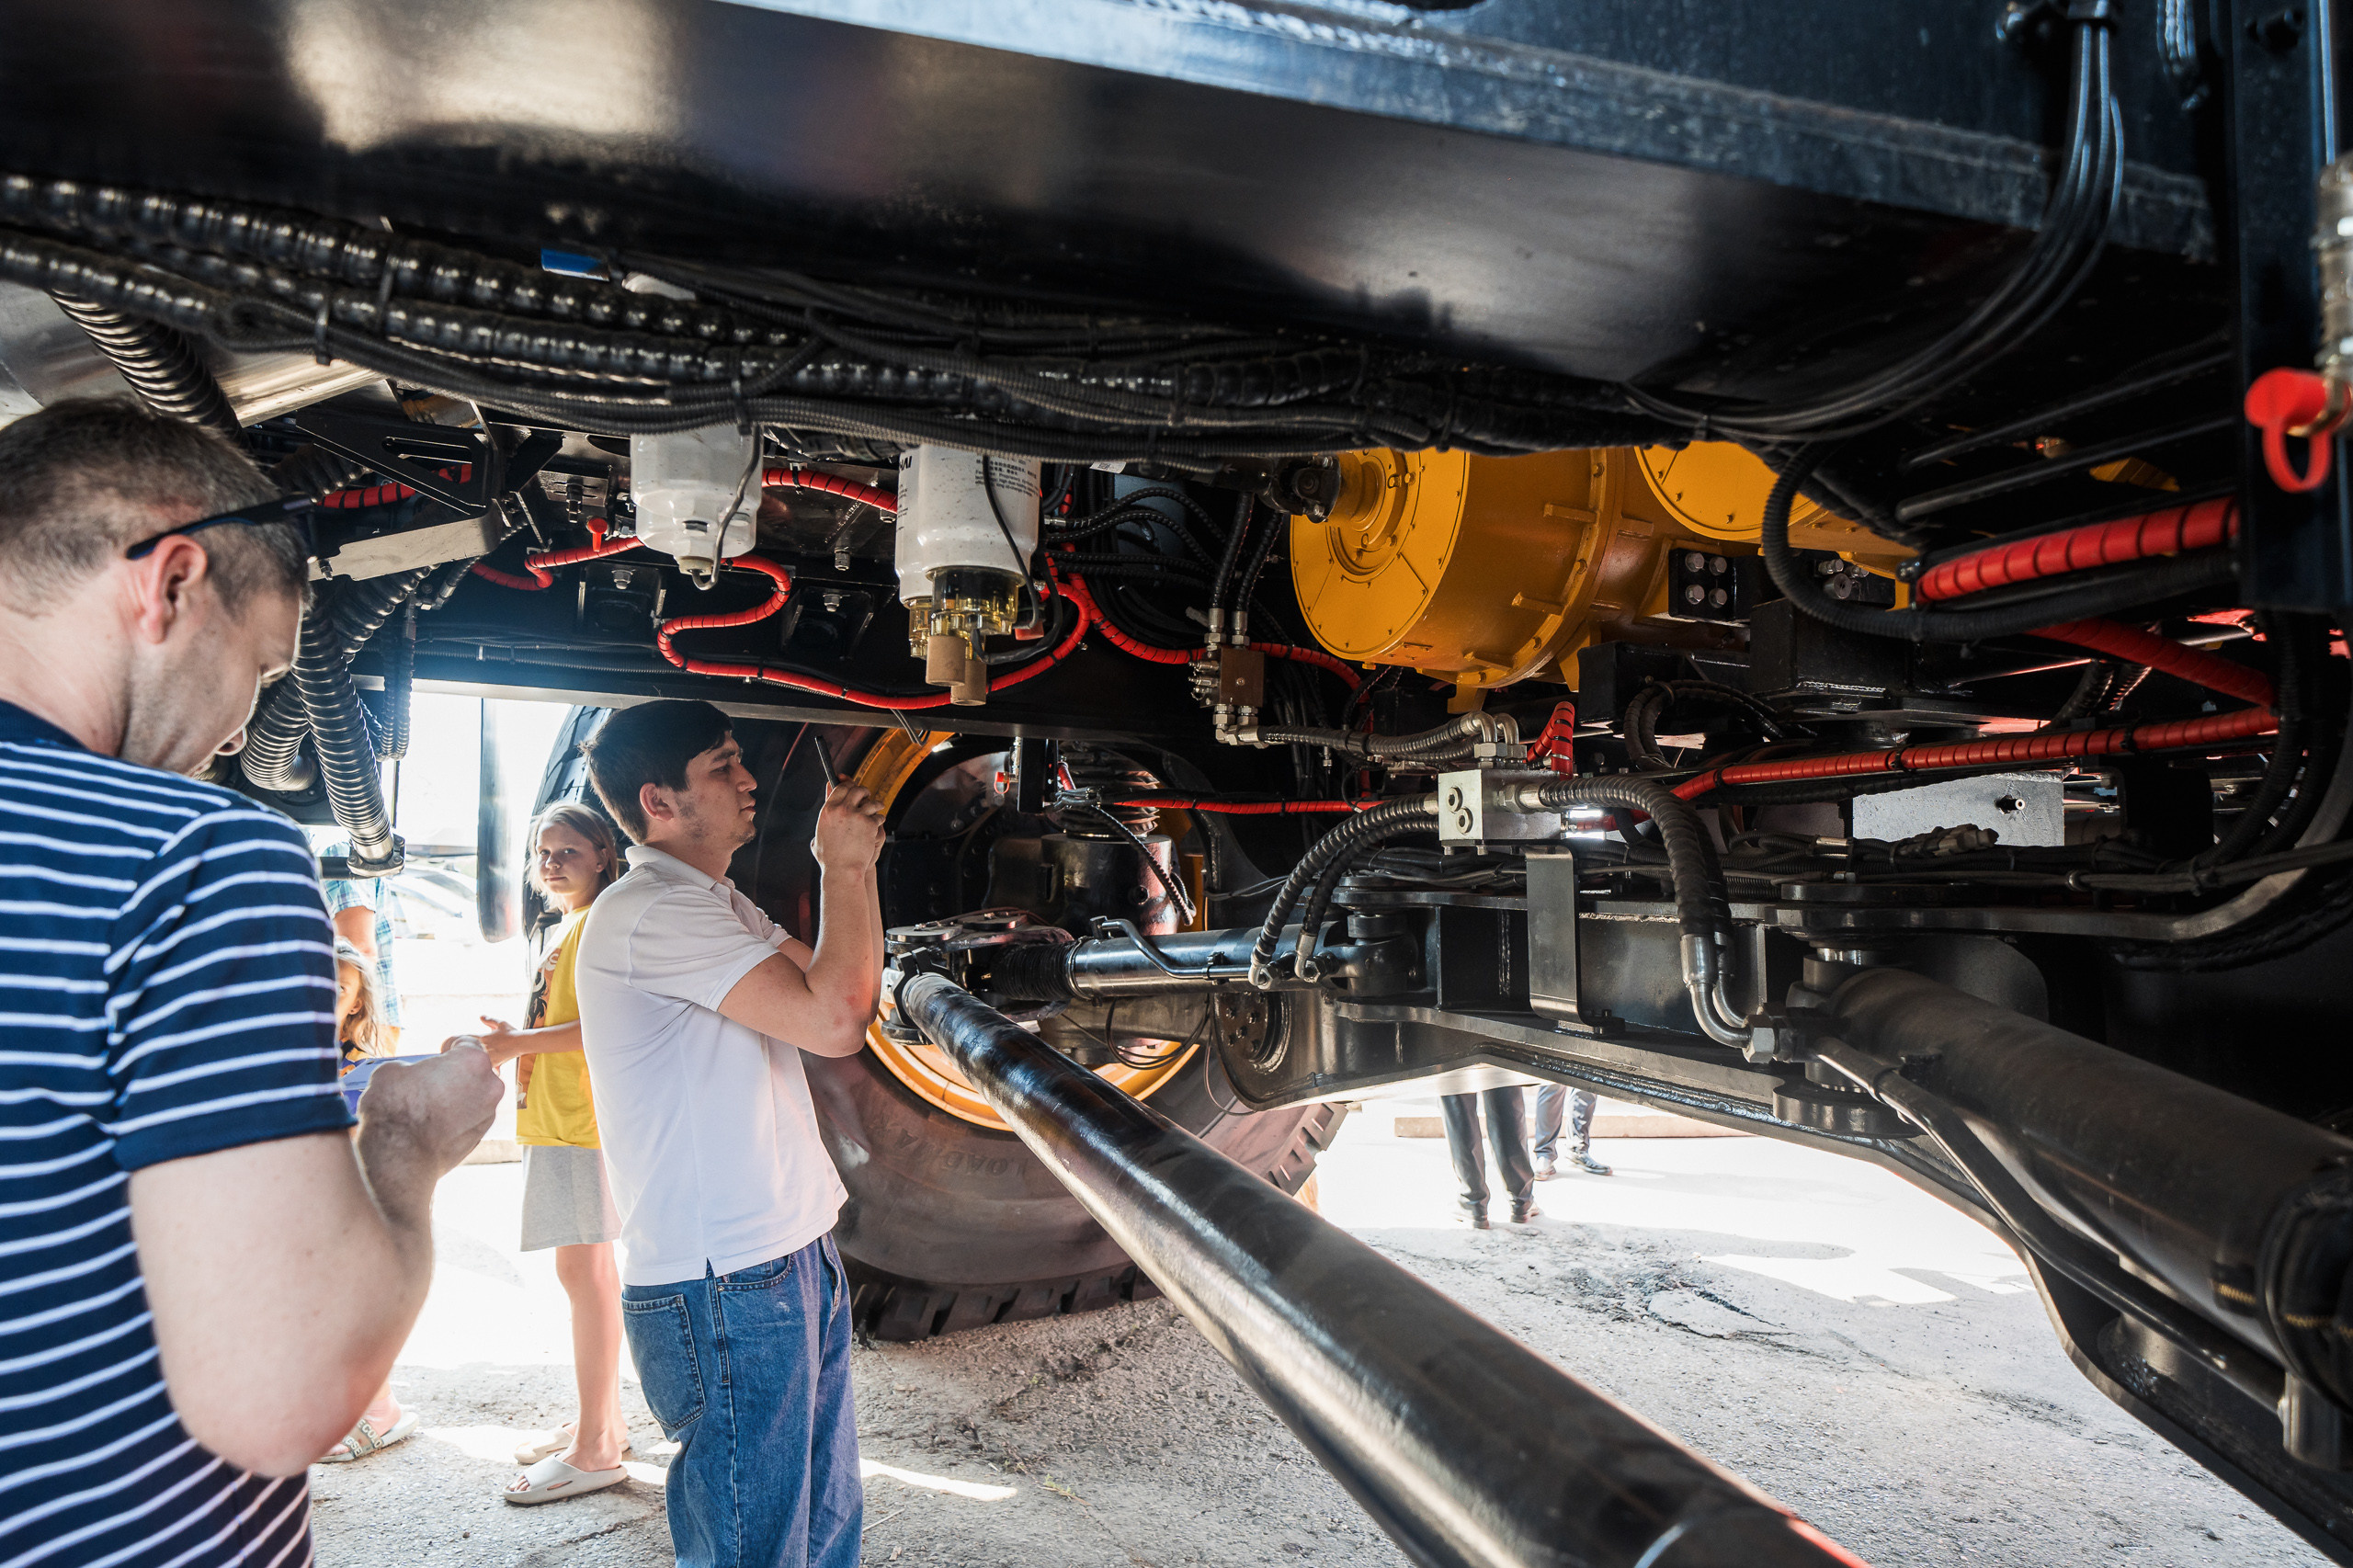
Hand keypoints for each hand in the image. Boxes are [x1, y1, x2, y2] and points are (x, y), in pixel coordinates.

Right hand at [354, 1046, 500, 1178]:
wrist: (398, 1156)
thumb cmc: (395, 1108)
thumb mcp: (392, 1070)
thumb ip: (412, 1066)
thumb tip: (410, 1074)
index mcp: (472, 1060)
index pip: (467, 1044)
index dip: (450, 1048)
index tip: (440, 1054)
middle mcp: (489, 1085)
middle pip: (475, 1071)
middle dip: (456, 1074)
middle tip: (432, 1082)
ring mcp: (488, 1113)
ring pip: (474, 1097)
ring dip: (458, 1098)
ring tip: (429, 1107)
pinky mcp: (480, 1137)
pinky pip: (470, 1120)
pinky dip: (457, 1119)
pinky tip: (434, 1125)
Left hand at [446, 1015, 518, 1063]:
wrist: (520, 1042)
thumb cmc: (511, 1032)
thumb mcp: (501, 1023)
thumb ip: (490, 1020)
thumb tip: (480, 1016)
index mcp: (482, 1037)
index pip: (465, 1039)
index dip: (456, 1041)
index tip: (449, 1044)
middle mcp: (483, 1047)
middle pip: (466, 1052)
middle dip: (459, 1054)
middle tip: (450, 1055)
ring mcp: (487, 1056)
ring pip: (474, 1061)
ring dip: (468, 1062)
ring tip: (459, 1068)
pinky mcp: (493, 1063)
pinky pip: (484, 1067)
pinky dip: (481, 1069)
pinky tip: (475, 1074)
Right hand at [811, 781, 884, 870]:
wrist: (843, 870)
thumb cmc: (830, 859)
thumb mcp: (818, 837)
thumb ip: (823, 823)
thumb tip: (826, 814)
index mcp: (828, 811)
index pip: (840, 788)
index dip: (848, 784)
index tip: (852, 785)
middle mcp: (842, 810)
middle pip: (856, 790)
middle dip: (863, 791)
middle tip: (866, 795)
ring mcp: (857, 816)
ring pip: (870, 802)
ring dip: (875, 803)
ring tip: (877, 806)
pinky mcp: (869, 824)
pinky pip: (878, 816)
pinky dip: (879, 818)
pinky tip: (878, 821)